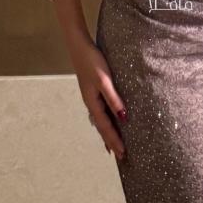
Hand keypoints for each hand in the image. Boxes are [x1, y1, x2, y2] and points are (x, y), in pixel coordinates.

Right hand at [69, 32, 126, 160]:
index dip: (114, 140)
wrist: (79, 46)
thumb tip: (123, 118)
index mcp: (93, 103)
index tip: (122, 154)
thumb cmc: (92, 61)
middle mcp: (91, 103)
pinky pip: (101, 112)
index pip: (105, 127)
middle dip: (110, 141)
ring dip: (108, 134)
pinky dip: (106, 121)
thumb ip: (113, 98)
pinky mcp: (94, 90)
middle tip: (120, 156)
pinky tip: (109, 121)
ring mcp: (91, 97)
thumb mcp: (104, 80)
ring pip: (101, 121)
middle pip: (102, 127)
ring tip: (113, 146)